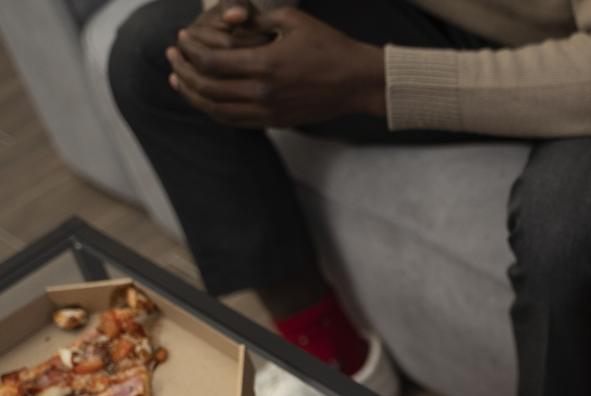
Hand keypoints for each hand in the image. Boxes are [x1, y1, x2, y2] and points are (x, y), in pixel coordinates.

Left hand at [166, 7, 383, 127]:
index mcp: (266, 65)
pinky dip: (211, 110)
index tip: (180, 38)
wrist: (358, 82)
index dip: (189, 49)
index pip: (211, 61)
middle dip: (183, 70)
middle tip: (172, 56)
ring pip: (215, 109)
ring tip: (178, 79)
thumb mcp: (293, 20)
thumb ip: (255, 20)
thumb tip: (226, 18)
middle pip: (207, 87)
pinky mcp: (275, 122)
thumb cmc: (329, 45)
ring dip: (192, 94)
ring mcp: (269, 112)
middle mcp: (263, 93)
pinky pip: (233, 121)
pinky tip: (203, 98)